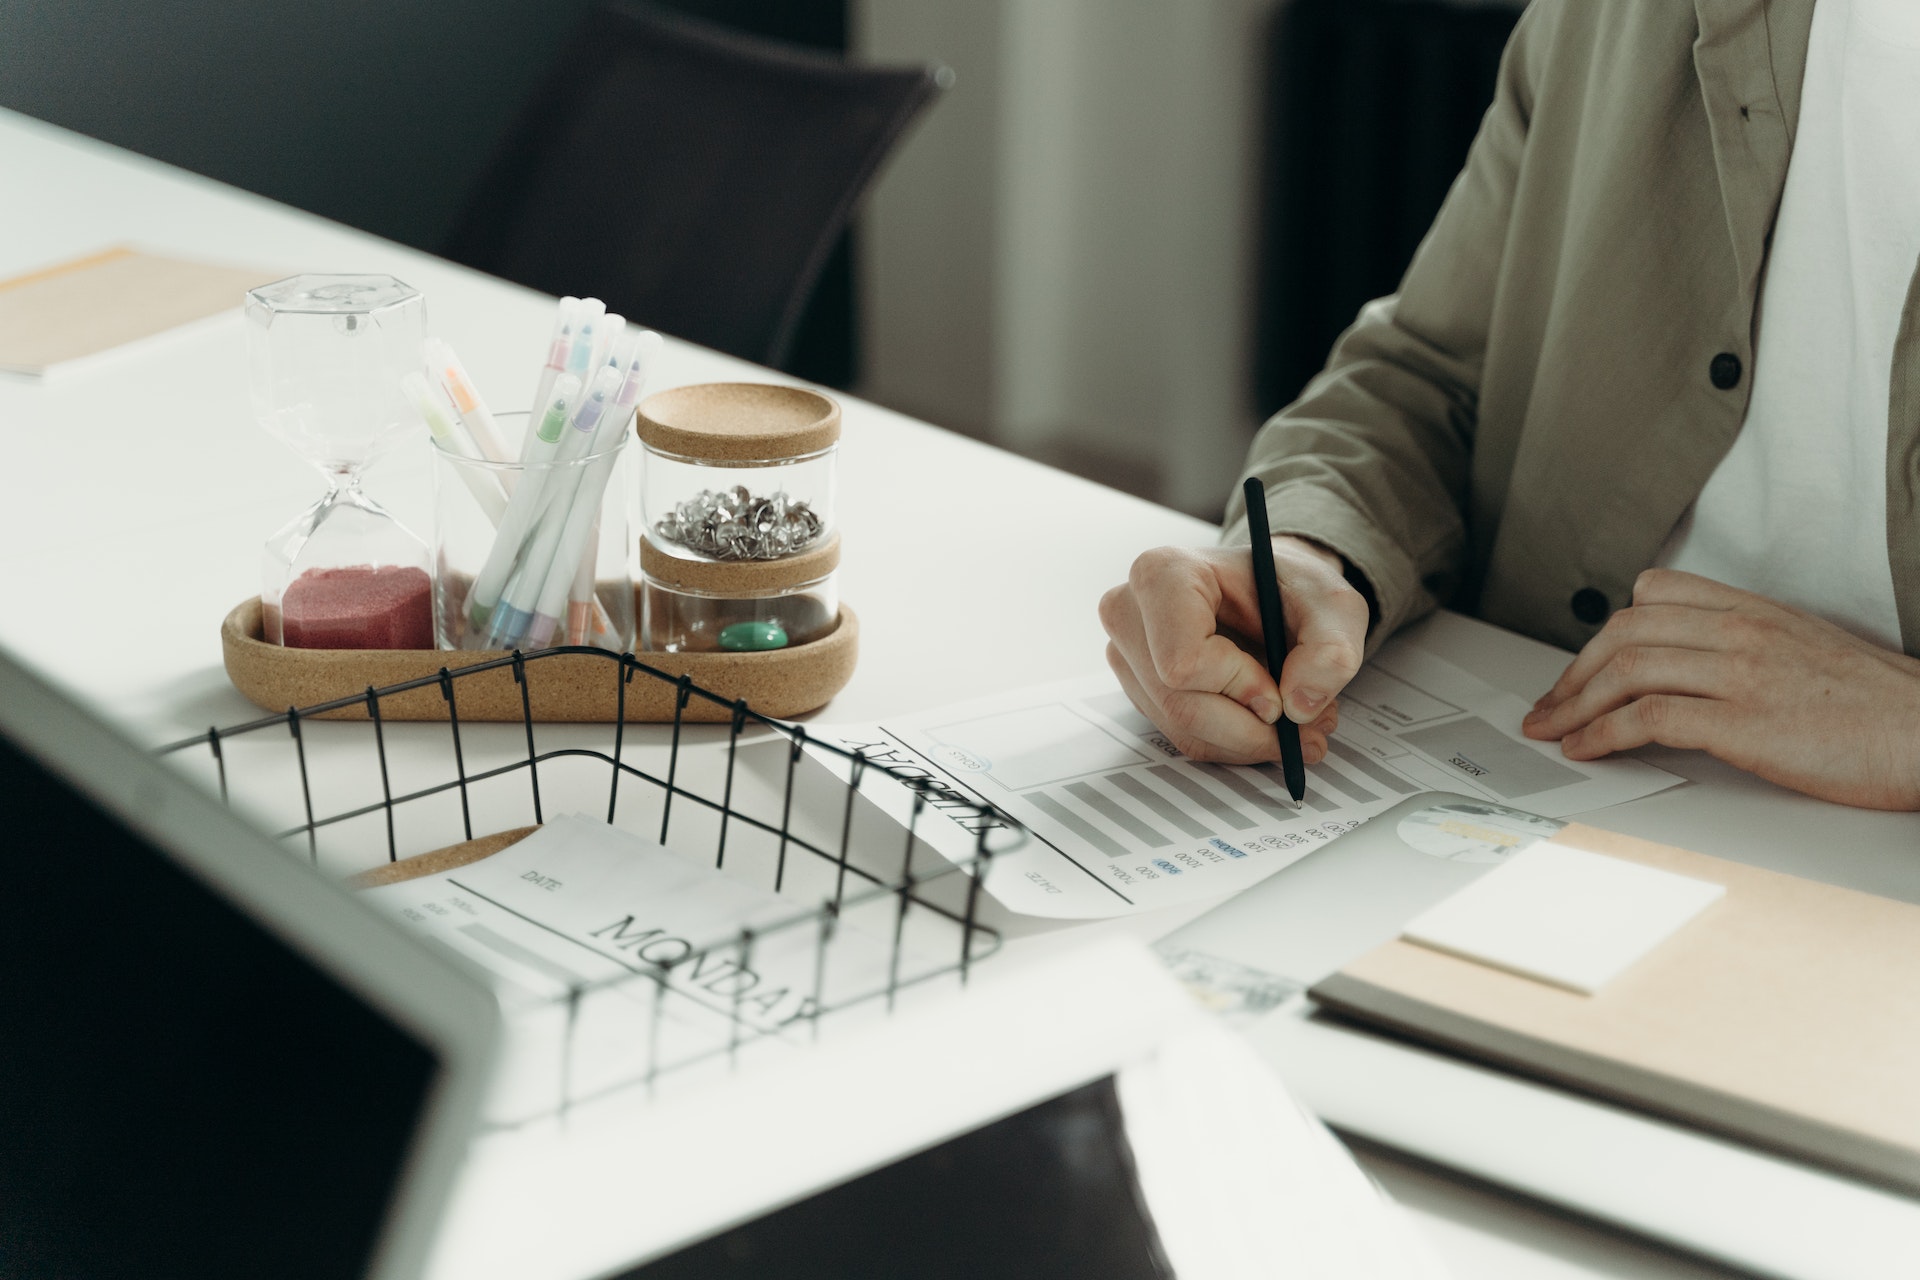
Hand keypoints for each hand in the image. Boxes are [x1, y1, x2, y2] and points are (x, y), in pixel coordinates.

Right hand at [1098, 540, 1368, 763]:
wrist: (1273, 591)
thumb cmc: (1291, 588)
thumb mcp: (1333, 607)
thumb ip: (1330, 652)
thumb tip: (1300, 706)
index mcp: (1164, 573)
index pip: (1184, 661)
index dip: (1239, 688)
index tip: (1280, 693)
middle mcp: (1130, 612)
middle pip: (1181, 704)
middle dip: (1250, 729)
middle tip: (1303, 730)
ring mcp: (1128, 653)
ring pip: (1183, 729)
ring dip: (1247, 741)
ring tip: (1295, 724)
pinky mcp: (1140, 687)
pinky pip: (1183, 737)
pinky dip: (1232, 743)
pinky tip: (1264, 722)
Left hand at [1522, 569, 1919, 809]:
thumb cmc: (1880, 708)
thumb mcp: (1807, 652)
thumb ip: (1748, 648)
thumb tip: (1693, 673)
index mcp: (1756, 611)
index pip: (1656, 593)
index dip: (1606, 631)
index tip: (1585, 665)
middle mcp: (1743, 631)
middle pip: (1626, 631)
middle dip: (1574, 671)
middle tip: (1550, 705)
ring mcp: (1742, 673)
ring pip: (1627, 669)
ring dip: (1575, 704)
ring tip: (1552, 731)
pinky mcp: (1745, 722)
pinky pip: (1648, 717)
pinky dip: (1603, 733)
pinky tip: (1587, 748)